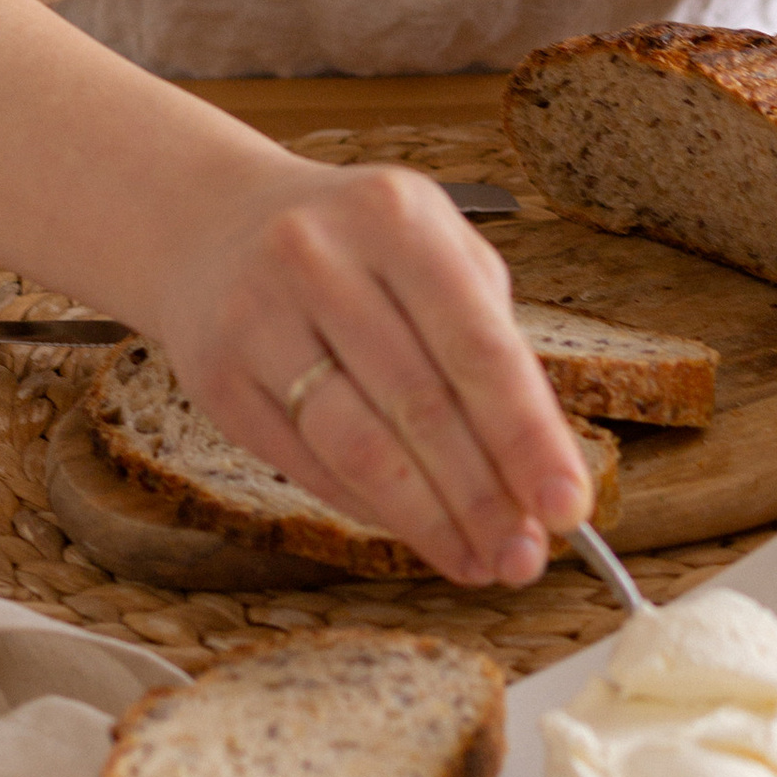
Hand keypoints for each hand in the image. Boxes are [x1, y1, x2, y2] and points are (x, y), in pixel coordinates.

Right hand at [135, 160, 592, 587]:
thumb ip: (486, 335)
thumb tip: (541, 463)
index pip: (478, 346)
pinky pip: (307, 464)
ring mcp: (258, 316)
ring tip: (478, 559)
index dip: (528, 437)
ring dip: (429, 520)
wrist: (208, 223)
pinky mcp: (216, 378)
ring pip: (359, 448)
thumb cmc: (352, 245)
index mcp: (396, 216)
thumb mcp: (430, 244)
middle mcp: (320, 258)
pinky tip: (413, 530)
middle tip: (526, 558)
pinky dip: (370, 508)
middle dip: (484, 496)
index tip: (569, 507)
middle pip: (420, 405)